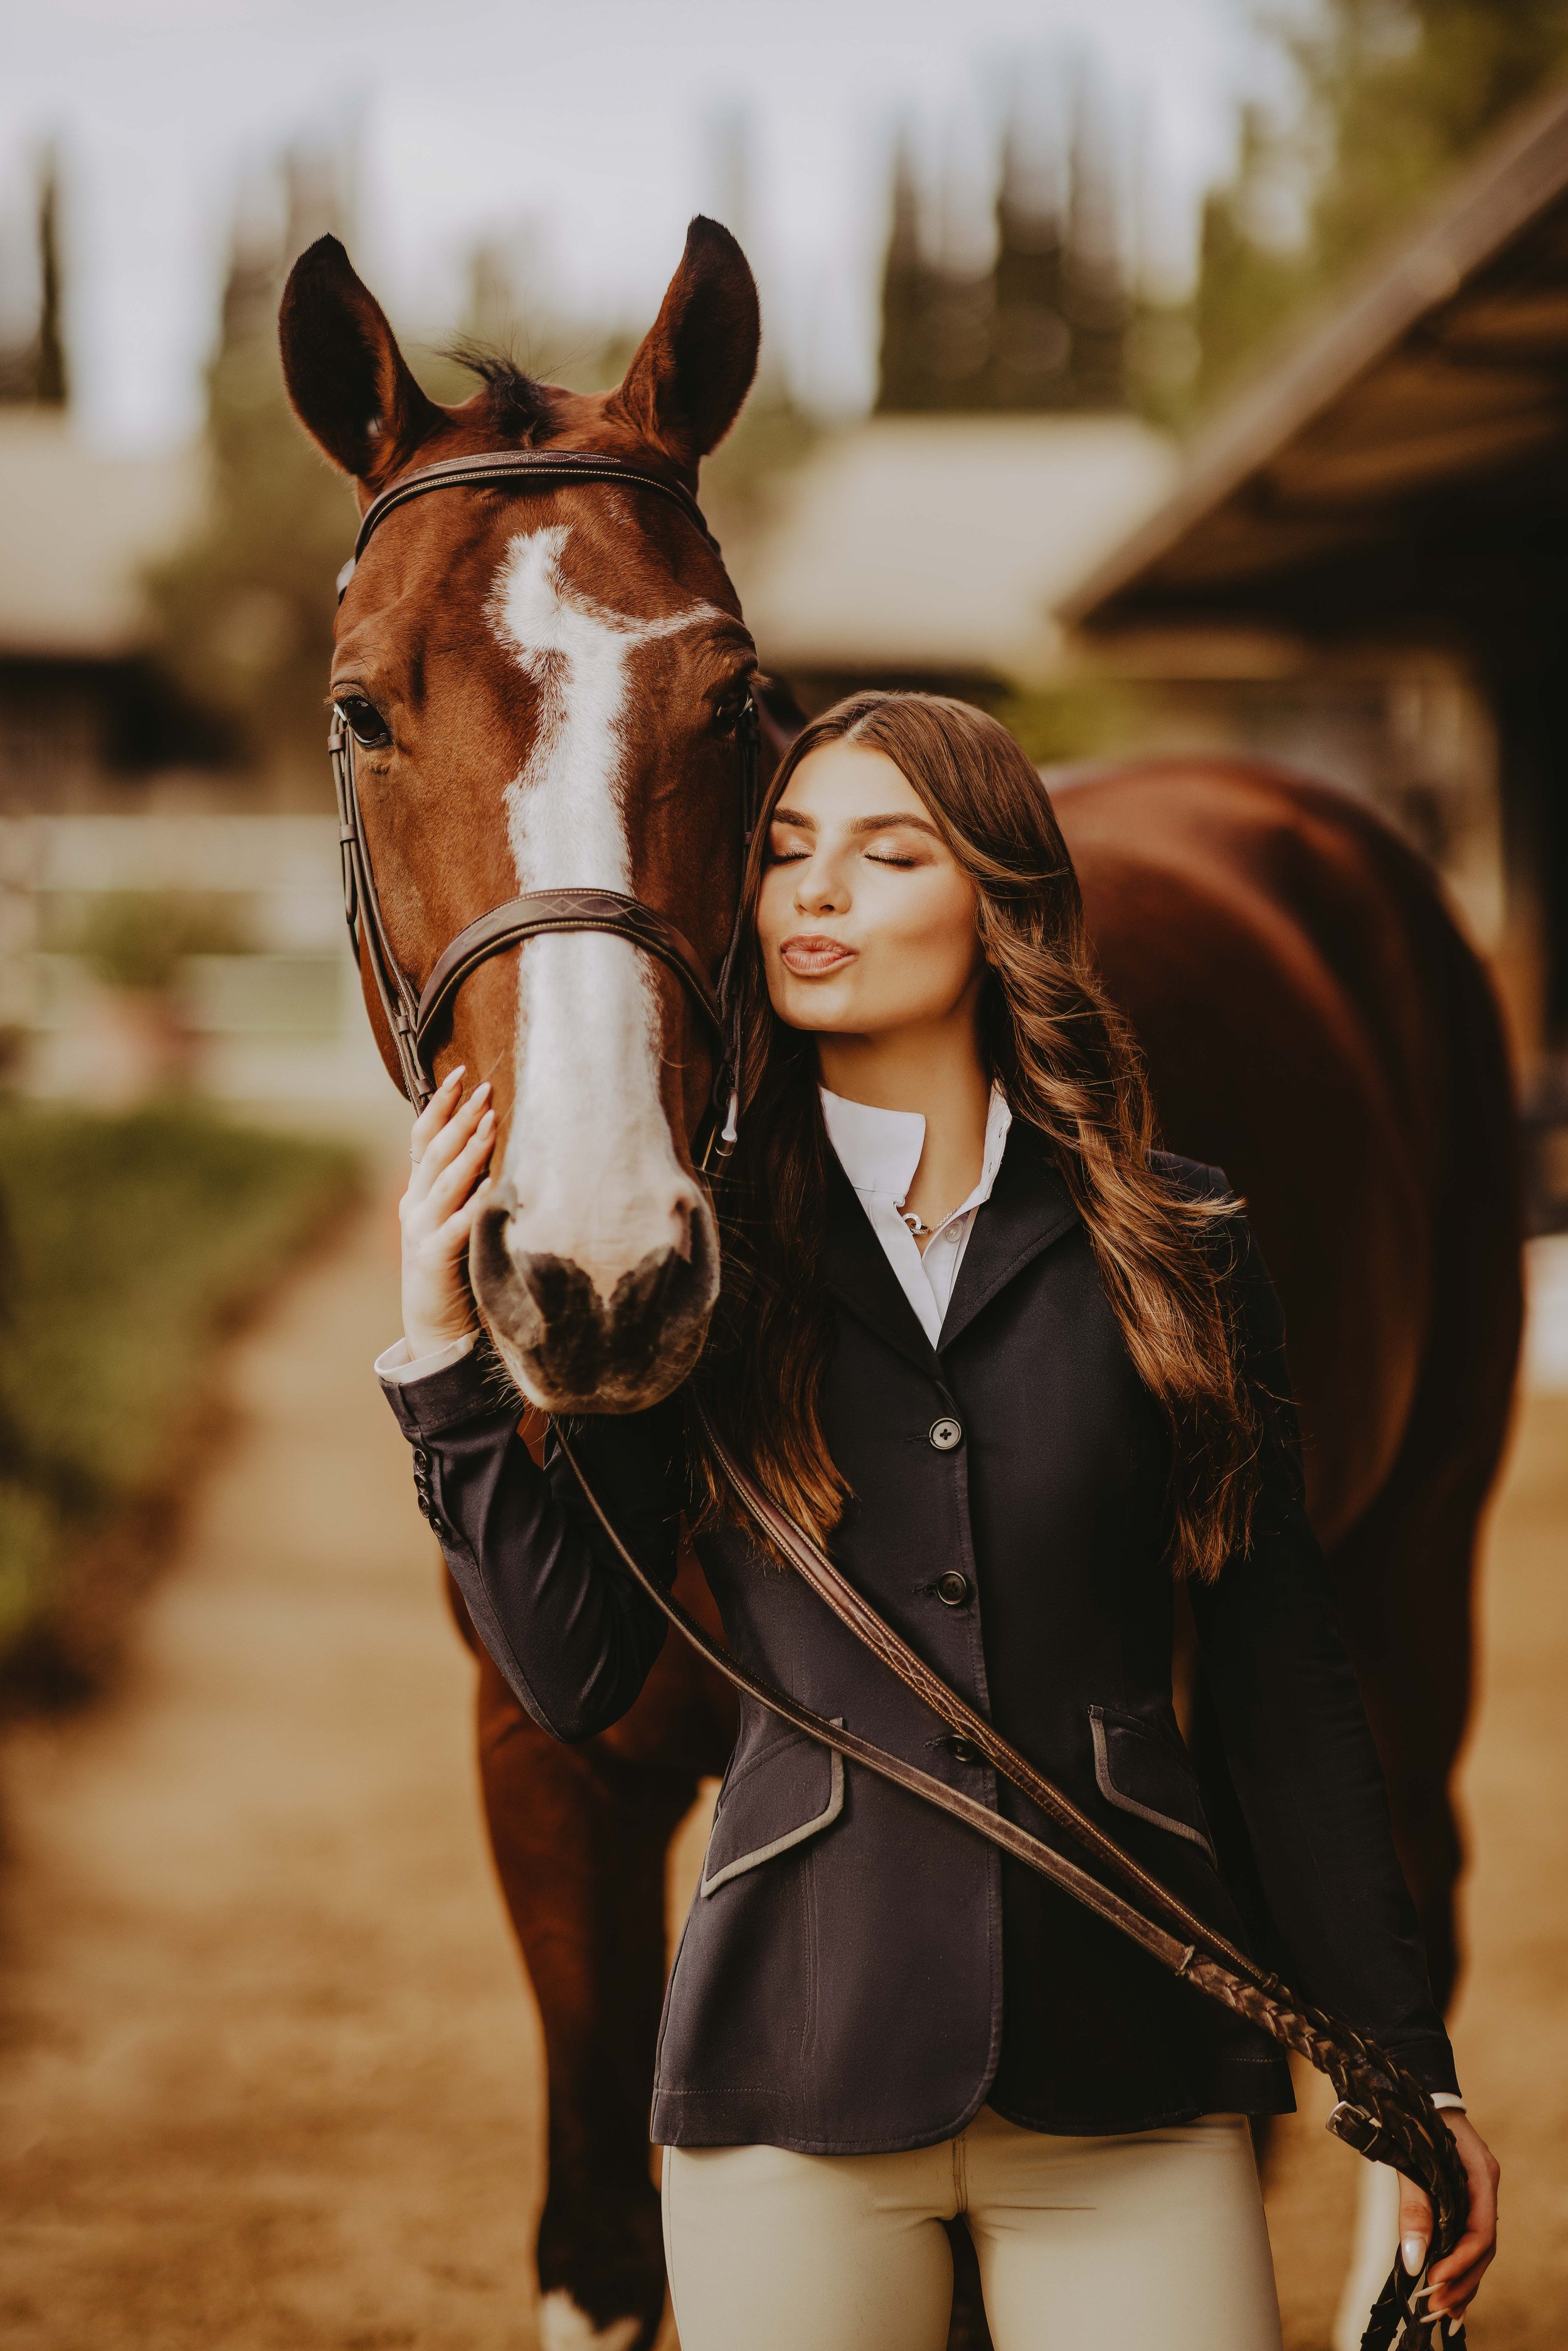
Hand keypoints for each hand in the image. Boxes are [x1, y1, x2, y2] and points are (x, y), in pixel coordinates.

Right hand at [399, 1067, 496, 1359]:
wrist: (434, 1328)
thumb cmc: (451, 1269)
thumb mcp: (450, 1218)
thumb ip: (459, 1184)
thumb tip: (483, 1138)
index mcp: (417, 1193)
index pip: (423, 1137)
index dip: (440, 1104)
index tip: (461, 1073)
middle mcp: (415, 1207)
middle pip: (435, 1152)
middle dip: (460, 1117)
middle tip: (484, 1088)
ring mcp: (421, 1233)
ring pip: (446, 1183)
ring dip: (469, 1152)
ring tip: (490, 1124)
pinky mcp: (434, 1261)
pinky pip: (455, 1228)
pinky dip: (472, 1206)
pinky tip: (491, 1187)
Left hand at [1398, 2110, 1498, 2326]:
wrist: (1415, 2090)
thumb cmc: (1413, 2120)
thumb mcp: (1412, 2161)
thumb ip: (1415, 2209)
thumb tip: (1414, 2261)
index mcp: (1481, 2175)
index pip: (1481, 2232)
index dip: (1459, 2261)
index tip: (1434, 2280)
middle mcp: (1486, 2189)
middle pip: (1483, 2248)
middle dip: (1462, 2281)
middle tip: (1437, 2307)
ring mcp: (1479, 2194)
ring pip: (1479, 2249)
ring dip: (1462, 2281)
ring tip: (1444, 2312)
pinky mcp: (1466, 2199)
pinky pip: (1469, 2239)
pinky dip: (1460, 2267)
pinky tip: (1450, 2292)